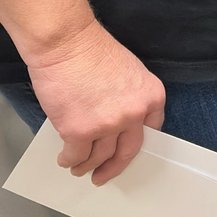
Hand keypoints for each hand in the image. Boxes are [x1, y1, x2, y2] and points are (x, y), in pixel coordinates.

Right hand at [25, 22, 165, 184]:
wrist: (66, 42)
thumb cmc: (90, 49)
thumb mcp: (129, 70)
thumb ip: (129, 97)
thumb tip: (117, 118)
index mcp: (151, 96)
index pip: (151, 130)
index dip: (135, 143)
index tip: (127, 153)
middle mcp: (133, 114)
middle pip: (128, 150)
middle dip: (115, 167)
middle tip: (104, 175)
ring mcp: (107, 125)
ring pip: (99, 156)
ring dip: (88, 165)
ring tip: (79, 168)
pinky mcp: (79, 131)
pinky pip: (76, 155)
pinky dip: (69, 160)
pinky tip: (65, 159)